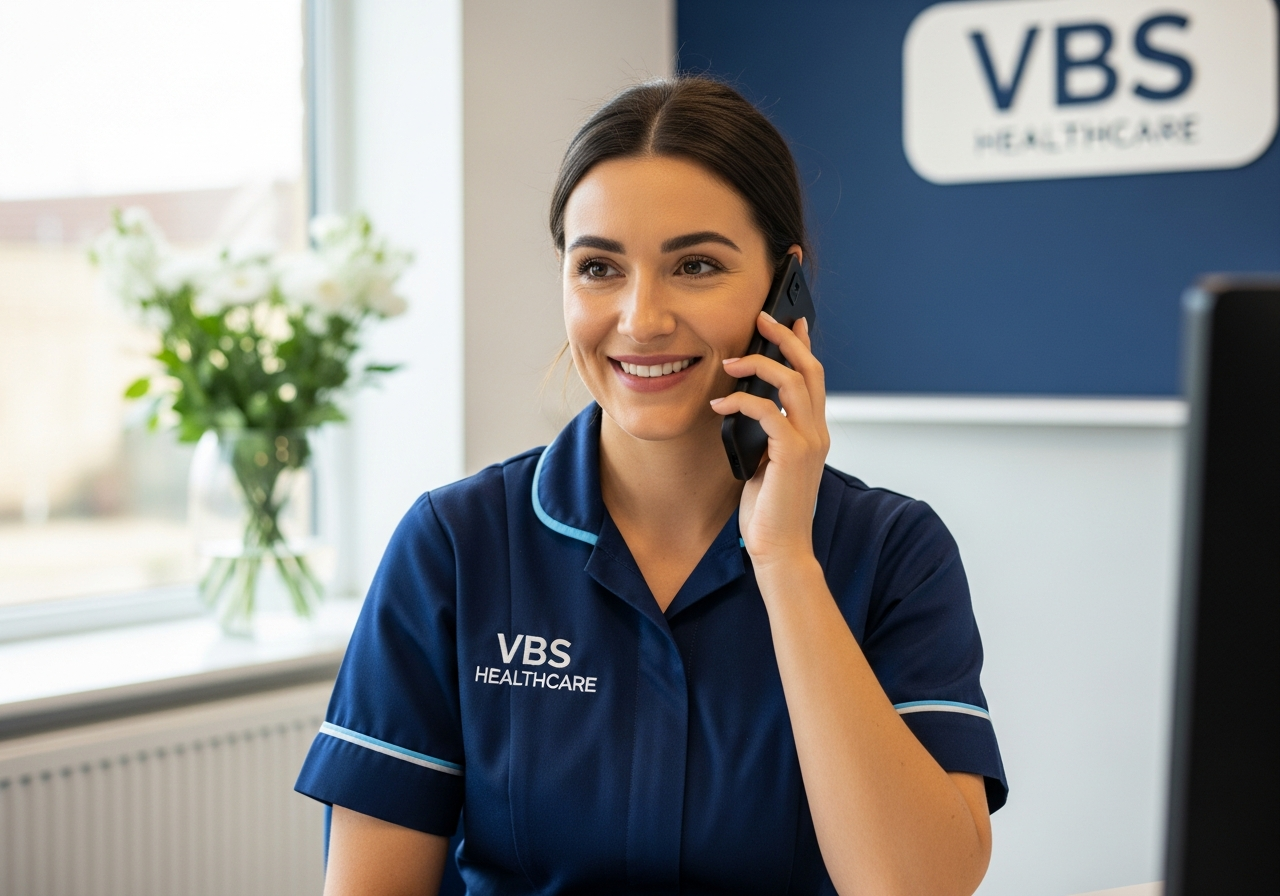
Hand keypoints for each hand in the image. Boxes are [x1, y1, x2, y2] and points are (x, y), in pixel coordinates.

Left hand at [710, 310, 829, 569]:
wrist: (780, 549)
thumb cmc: (770, 511)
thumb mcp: (766, 463)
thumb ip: (765, 434)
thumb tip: (744, 406)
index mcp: (813, 433)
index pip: (813, 378)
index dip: (802, 346)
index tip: (790, 321)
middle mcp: (817, 432)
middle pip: (809, 369)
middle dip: (785, 338)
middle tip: (761, 318)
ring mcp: (809, 442)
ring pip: (793, 382)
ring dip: (760, 363)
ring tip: (730, 361)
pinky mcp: (793, 454)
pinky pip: (769, 411)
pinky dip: (742, 400)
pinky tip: (719, 403)